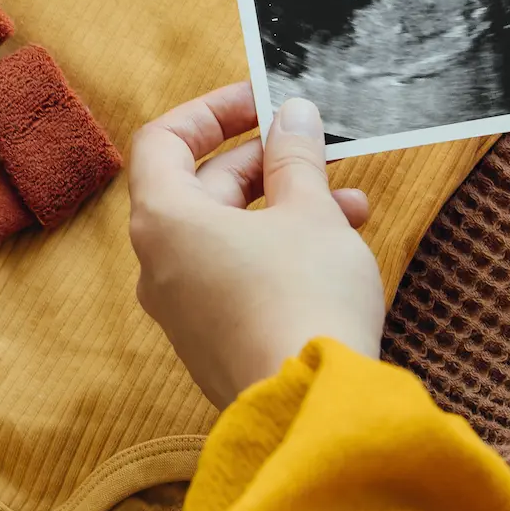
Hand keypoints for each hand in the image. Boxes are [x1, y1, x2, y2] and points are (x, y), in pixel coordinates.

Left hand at [127, 83, 383, 408]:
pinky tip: (338, 248)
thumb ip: (296, 156)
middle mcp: (158, 263)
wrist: (311, 409)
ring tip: (351, 203)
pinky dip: (278, 251)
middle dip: (266, 162)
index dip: (212, 111)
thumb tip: (292, 116)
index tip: (262, 101)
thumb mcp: (309, 212)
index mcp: (164, 220)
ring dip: (285, 208)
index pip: (164, 140)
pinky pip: (237, 276)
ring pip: (228, 234)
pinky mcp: (212, 342)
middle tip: (317, 148)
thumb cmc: (303, 300)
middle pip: (201, 187)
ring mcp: (182, 309)